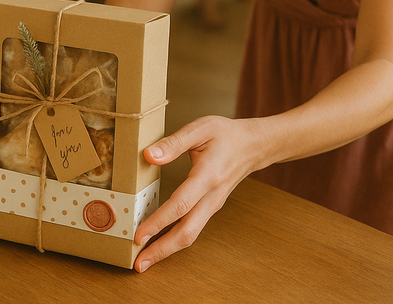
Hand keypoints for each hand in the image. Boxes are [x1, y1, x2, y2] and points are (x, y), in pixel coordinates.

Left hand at [133, 115, 262, 272]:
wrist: (253, 145)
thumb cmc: (225, 135)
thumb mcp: (199, 129)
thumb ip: (173, 143)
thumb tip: (149, 155)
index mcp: (207, 176)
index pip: (181, 205)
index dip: (159, 222)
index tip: (139, 235)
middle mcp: (211, 197)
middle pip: (187, 232)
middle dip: (162, 249)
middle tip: (139, 263)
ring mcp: (212, 205)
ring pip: (190, 234)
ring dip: (167, 249)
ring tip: (145, 260)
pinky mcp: (210, 208)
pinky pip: (192, 228)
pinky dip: (175, 240)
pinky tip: (160, 243)